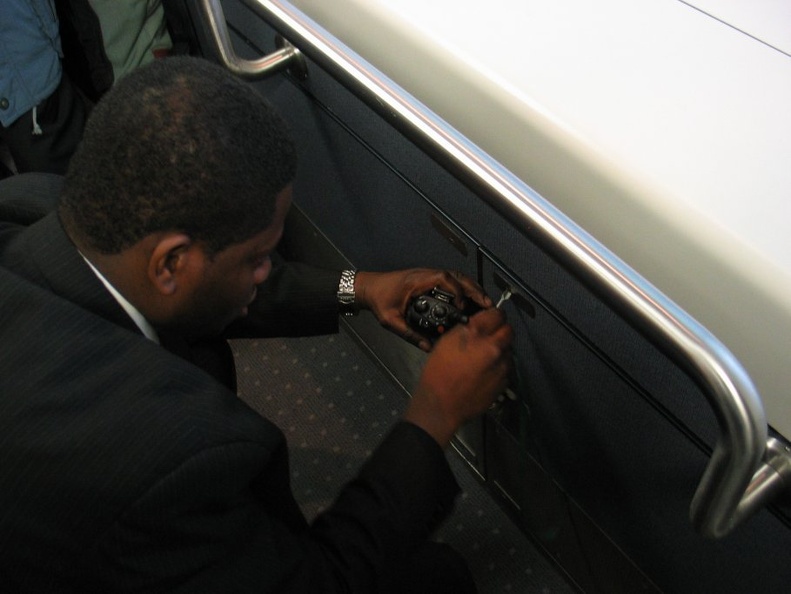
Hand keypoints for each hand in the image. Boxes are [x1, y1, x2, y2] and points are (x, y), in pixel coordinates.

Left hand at [354, 269, 492, 350]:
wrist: (369, 287)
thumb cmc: (379, 301)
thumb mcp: (391, 320)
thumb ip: (409, 334)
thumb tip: (428, 347)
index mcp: (418, 281)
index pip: (444, 279)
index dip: (457, 291)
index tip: (462, 307)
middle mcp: (427, 275)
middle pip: (456, 276)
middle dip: (473, 289)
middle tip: (487, 305)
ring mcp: (429, 276)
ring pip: (457, 277)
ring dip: (472, 289)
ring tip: (485, 303)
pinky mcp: (430, 280)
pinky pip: (451, 281)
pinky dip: (464, 289)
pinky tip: (471, 302)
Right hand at [403, 308, 512, 446]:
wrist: (441, 404)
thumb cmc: (438, 372)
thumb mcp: (446, 341)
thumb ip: (467, 329)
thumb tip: (479, 323)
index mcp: (476, 334)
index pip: (497, 314)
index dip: (494, 316)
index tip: (490, 320)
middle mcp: (493, 347)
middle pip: (509, 330)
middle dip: (501, 331)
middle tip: (490, 337)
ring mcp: (501, 365)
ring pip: (509, 350)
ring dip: (501, 350)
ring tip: (485, 359)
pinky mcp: (504, 381)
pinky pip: (506, 367)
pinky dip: (499, 367)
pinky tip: (485, 373)